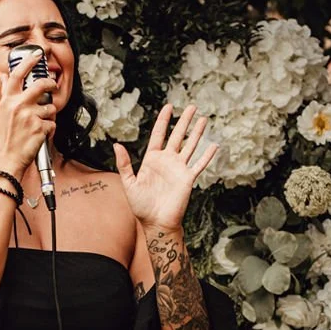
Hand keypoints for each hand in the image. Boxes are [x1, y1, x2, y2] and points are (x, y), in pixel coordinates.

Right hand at [0, 51, 57, 175]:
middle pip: (41, 85)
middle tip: (52, 87)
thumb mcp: (3, 111)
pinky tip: (39, 134)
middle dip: (50, 84)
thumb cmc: (7, 136)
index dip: (28, 62)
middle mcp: (18, 106)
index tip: (37, 54)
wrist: (8, 158)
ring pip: (50, 107)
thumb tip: (5, 75)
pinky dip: (49, 129)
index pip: (17, 75)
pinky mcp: (40, 128)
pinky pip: (52, 123)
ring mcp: (29, 117)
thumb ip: (6, 91)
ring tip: (38, 124)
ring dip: (48, 115)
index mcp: (8, 100)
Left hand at [112, 103, 218, 230]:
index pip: (159, 134)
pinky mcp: (188, 178)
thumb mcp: (129, 183)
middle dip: (184, 121)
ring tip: (203, 119)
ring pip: (190, 146)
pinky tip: (214, 145)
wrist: (156, 222)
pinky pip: (199, 164)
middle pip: (177, 136)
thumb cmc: (141, 205)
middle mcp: (167, 161)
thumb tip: (117, 145)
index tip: (169, 107)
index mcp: (152, 159)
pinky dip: (207, 155)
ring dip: (197, 133)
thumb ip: (124, 164)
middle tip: (192, 107)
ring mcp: (179, 169)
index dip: (164, 120)